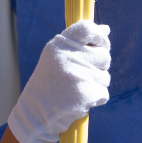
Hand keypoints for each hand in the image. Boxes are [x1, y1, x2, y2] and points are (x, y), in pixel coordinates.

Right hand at [7, 20, 110, 142]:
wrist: (35, 114)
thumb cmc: (50, 84)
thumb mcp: (58, 58)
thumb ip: (81, 43)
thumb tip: (106, 29)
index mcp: (59, 45)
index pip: (87, 28)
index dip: (99, 37)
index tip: (99, 46)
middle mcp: (67, 57)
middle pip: (104, 56)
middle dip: (98, 68)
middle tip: (80, 77)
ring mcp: (76, 75)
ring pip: (105, 77)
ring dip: (96, 85)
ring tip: (77, 89)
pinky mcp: (84, 93)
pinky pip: (103, 93)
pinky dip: (96, 100)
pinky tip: (80, 101)